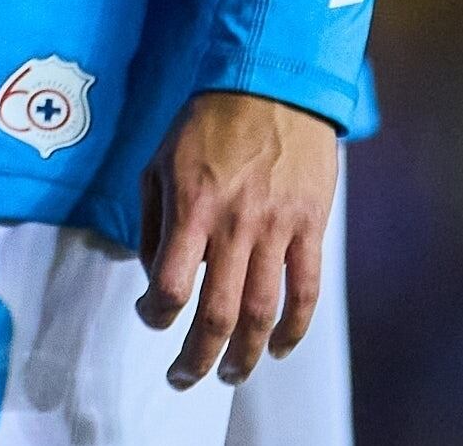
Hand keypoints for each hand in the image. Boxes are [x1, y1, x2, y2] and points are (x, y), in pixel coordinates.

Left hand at [136, 90, 338, 388]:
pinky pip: (306, 290)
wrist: (274, 85)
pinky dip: (294, 329)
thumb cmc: (208, 122)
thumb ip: (153, 220)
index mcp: (191, 204)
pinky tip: (278, 349)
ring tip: (231, 376)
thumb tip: (151, 272)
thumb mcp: (159, 161)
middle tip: (185, 378)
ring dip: (245, 354)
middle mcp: (234, 222)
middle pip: (216, 312)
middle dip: (197, 357)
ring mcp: (277, 227)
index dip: (156, 315)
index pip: (170, 283)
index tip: (151, 319)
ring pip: (261, 311)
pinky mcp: (311, 226)